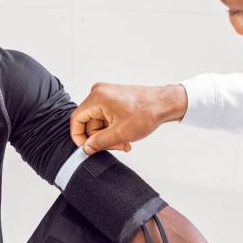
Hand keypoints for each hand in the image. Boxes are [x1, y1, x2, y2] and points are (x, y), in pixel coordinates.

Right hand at [71, 83, 188, 154]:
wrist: (165, 103)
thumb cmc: (147, 112)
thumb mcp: (120, 133)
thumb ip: (99, 142)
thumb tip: (86, 148)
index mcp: (97, 98)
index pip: (77, 120)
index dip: (80, 137)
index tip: (87, 148)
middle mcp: (99, 93)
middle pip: (89, 123)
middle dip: (101, 138)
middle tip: (116, 146)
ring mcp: (107, 96)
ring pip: (99, 123)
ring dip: (110, 136)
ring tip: (124, 142)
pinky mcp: (114, 100)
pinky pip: (107, 118)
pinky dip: (114, 129)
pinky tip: (126, 136)